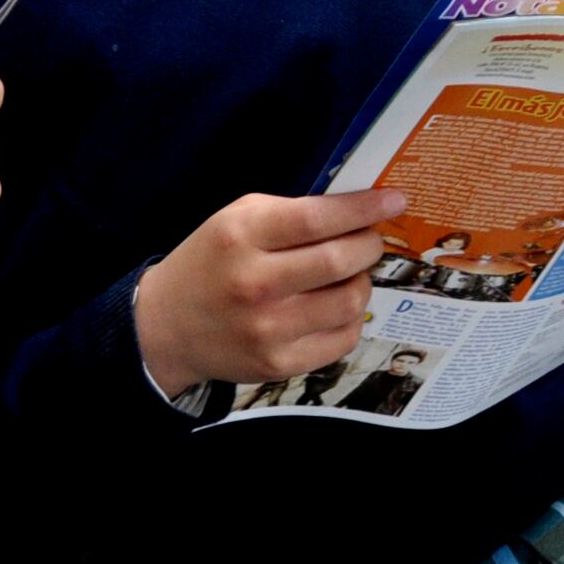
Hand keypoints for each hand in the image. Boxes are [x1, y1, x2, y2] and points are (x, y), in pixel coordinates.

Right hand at [134, 187, 405, 398]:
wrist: (168, 326)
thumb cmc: (212, 262)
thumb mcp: (237, 220)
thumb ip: (293, 212)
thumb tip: (360, 210)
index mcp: (242, 235)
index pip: (319, 218)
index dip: (365, 208)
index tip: (395, 200)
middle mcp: (254, 283)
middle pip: (342, 260)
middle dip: (370, 244)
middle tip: (371, 239)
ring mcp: (267, 329)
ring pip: (350, 301)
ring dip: (362, 281)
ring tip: (349, 274)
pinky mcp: (278, 363)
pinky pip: (343, 338)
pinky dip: (351, 317)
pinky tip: (335, 305)